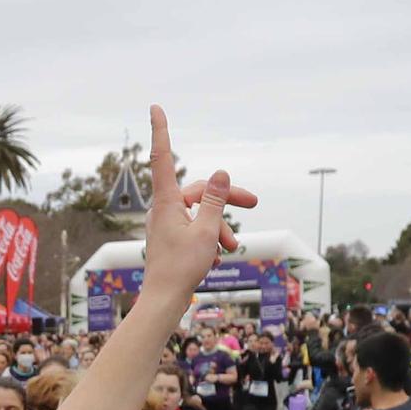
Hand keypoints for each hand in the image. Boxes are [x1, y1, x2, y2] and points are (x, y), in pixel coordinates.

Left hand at [140, 105, 256, 304]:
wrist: (163, 302)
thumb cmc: (182, 268)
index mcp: (167, 202)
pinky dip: (209, 241)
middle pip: (200, 191)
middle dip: (227, 199)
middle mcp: (164, 209)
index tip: (155, 107)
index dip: (161, 131)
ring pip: (201, 214)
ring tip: (231, 249)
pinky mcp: (171, 239)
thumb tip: (220, 172)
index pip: (163, 158)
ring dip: (221, 228)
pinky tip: (214, 260)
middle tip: (255, 203)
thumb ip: (215, 200)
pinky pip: (196, 230)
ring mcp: (167, 224)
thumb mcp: (207, 230)